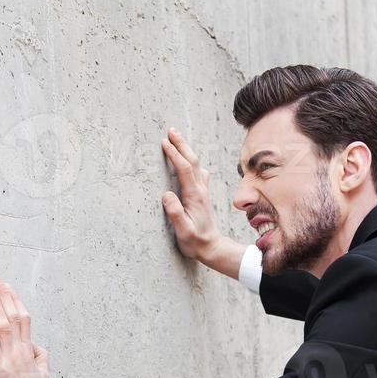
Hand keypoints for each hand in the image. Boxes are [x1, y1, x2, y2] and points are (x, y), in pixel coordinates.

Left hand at [0, 276, 50, 377]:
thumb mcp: (43, 374)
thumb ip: (41, 357)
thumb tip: (36, 346)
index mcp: (30, 350)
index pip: (24, 318)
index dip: (15, 300)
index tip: (7, 287)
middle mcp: (21, 350)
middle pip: (15, 316)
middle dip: (4, 295)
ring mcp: (10, 358)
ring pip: (4, 325)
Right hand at [160, 127, 222, 261]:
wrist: (212, 247)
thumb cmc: (195, 241)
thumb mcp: (183, 231)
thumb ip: (175, 213)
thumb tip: (167, 195)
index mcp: (194, 196)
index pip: (184, 169)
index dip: (174, 154)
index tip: (164, 142)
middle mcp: (200, 190)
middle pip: (192, 161)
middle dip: (181, 144)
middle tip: (171, 130)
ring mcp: (203, 192)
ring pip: (196, 164)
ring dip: (186, 150)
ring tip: (177, 139)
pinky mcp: (202, 195)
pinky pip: (198, 172)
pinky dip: (191, 161)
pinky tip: (189, 160)